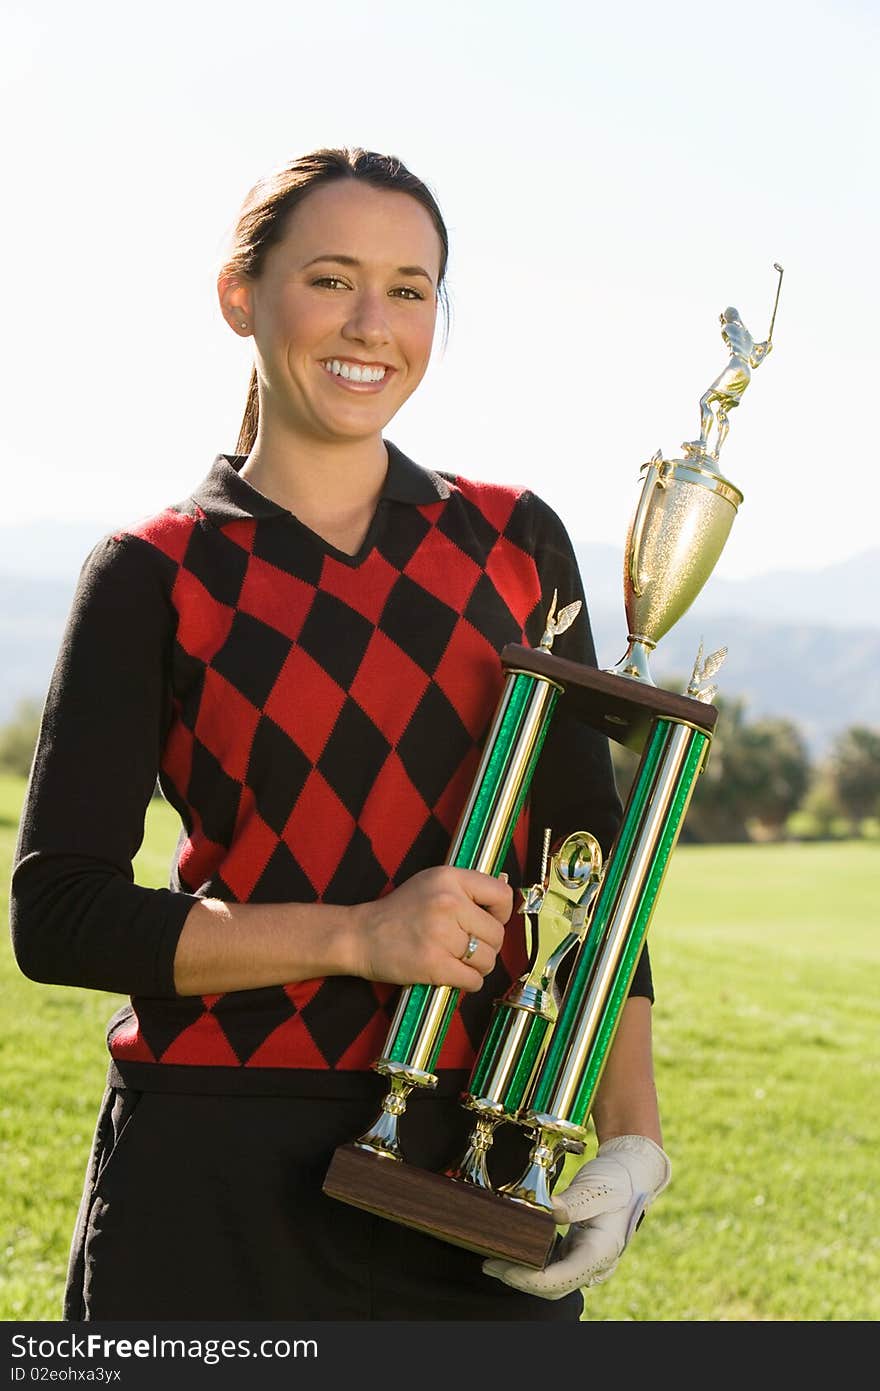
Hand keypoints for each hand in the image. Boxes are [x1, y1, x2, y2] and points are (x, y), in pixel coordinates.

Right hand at [351, 866, 511, 990]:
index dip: (501, 914)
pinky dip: (468, 982)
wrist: (360, 935)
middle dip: (487, 946)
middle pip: (496, 934)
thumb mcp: (431, 883)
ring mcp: (441, 934)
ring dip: (477, 967)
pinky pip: (473, 980)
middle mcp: (448, 903)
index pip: (502, 896)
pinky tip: (452, 974)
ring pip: (487, 960)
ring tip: (456, 960)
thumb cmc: (398, 912)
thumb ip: (466, 889)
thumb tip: (505, 901)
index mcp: (449, 879)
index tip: (488, 921)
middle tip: (466, 947)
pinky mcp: (434, 964)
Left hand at [482, 1134, 670, 1298]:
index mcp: (600, 1252)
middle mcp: (594, 1263)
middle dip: (520, 1280)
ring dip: (523, 1275)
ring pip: (551, 1282)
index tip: (504, 1267)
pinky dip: (532, 1265)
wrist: (630, 1174)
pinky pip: (553, 1268)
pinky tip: (514, 1252)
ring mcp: (585, 1260)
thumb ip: (574, 1202)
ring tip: (494, 1260)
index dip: (529, 1279)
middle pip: (553, 1287)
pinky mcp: (577, 1251)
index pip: (560, 1280)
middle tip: (490, 1263)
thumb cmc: (616, 1179)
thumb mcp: (596, 1187)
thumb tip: (546, 1209)